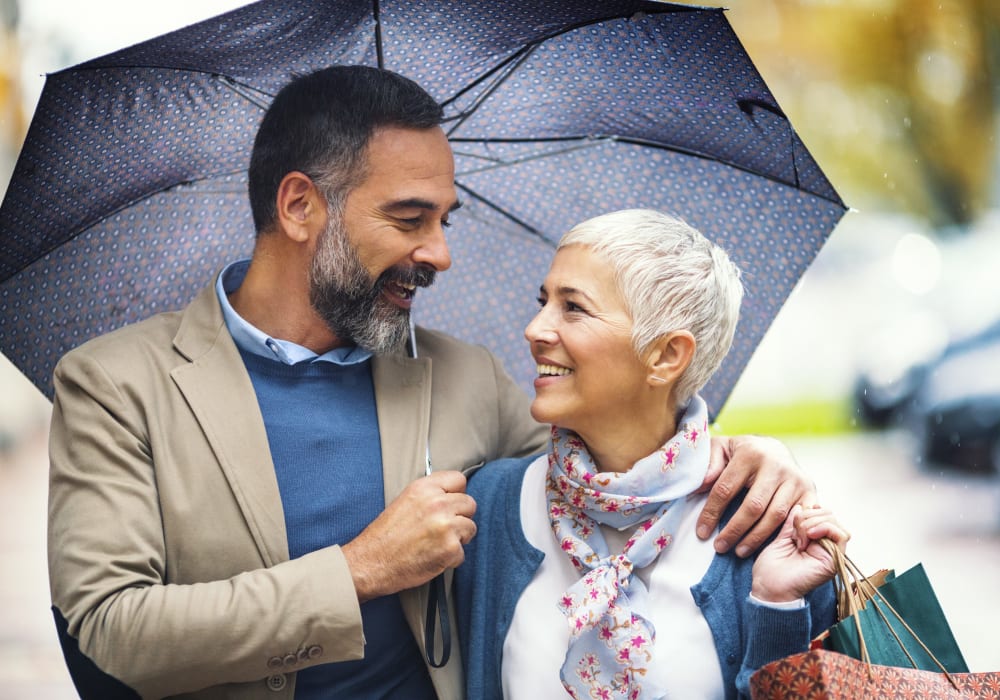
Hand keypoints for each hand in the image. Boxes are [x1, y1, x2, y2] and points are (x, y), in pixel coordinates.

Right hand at [341, 471, 475, 602]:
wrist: (370, 562)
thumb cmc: (384, 536)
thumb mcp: (404, 502)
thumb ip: (429, 495)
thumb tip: (452, 496)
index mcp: (424, 488)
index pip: (459, 480)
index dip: (457, 494)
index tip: (451, 505)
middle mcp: (437, 503)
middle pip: (470, 504)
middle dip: (460, 517)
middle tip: (444, 529)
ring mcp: (446, 525)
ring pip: (470, 527)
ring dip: (458, 538)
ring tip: (437, 544)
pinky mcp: (450, 548)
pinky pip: (463, 552)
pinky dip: (451, 559)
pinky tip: (433, 558)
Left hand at [695, 435, 816, 556]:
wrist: (774, 448)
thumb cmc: (741, 453)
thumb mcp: (721, 449)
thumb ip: (709, 465)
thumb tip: (700, 486)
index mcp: (749, 453)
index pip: (726, 489)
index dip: (711, 513)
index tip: (701, 533)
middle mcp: (776, 465)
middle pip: (753, 506)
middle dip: (734, 530)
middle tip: (720, 547)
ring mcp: (795, 478)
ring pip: (775, 516)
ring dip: (756, 538)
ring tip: (739, 551)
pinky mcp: (810, 490)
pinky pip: (796, 520)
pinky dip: (782, 535)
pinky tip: (768, 547)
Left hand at [751, 504, 849, 602]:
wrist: (769, 588)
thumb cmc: (771, 568)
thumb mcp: (781, 537)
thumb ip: (793, 522)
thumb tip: (801, 505)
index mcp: (813, 539)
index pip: (821, 512)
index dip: (808, 508)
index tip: (793, 518)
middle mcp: (825, 545)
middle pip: (829, 514)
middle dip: (809, 515)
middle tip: (795, 531)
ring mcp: (831, 553)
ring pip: (835, 521)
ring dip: (813, 522)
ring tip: (799, 537)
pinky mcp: (835, 560)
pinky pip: (841, 535)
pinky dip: (824, 528)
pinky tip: (808, 536)